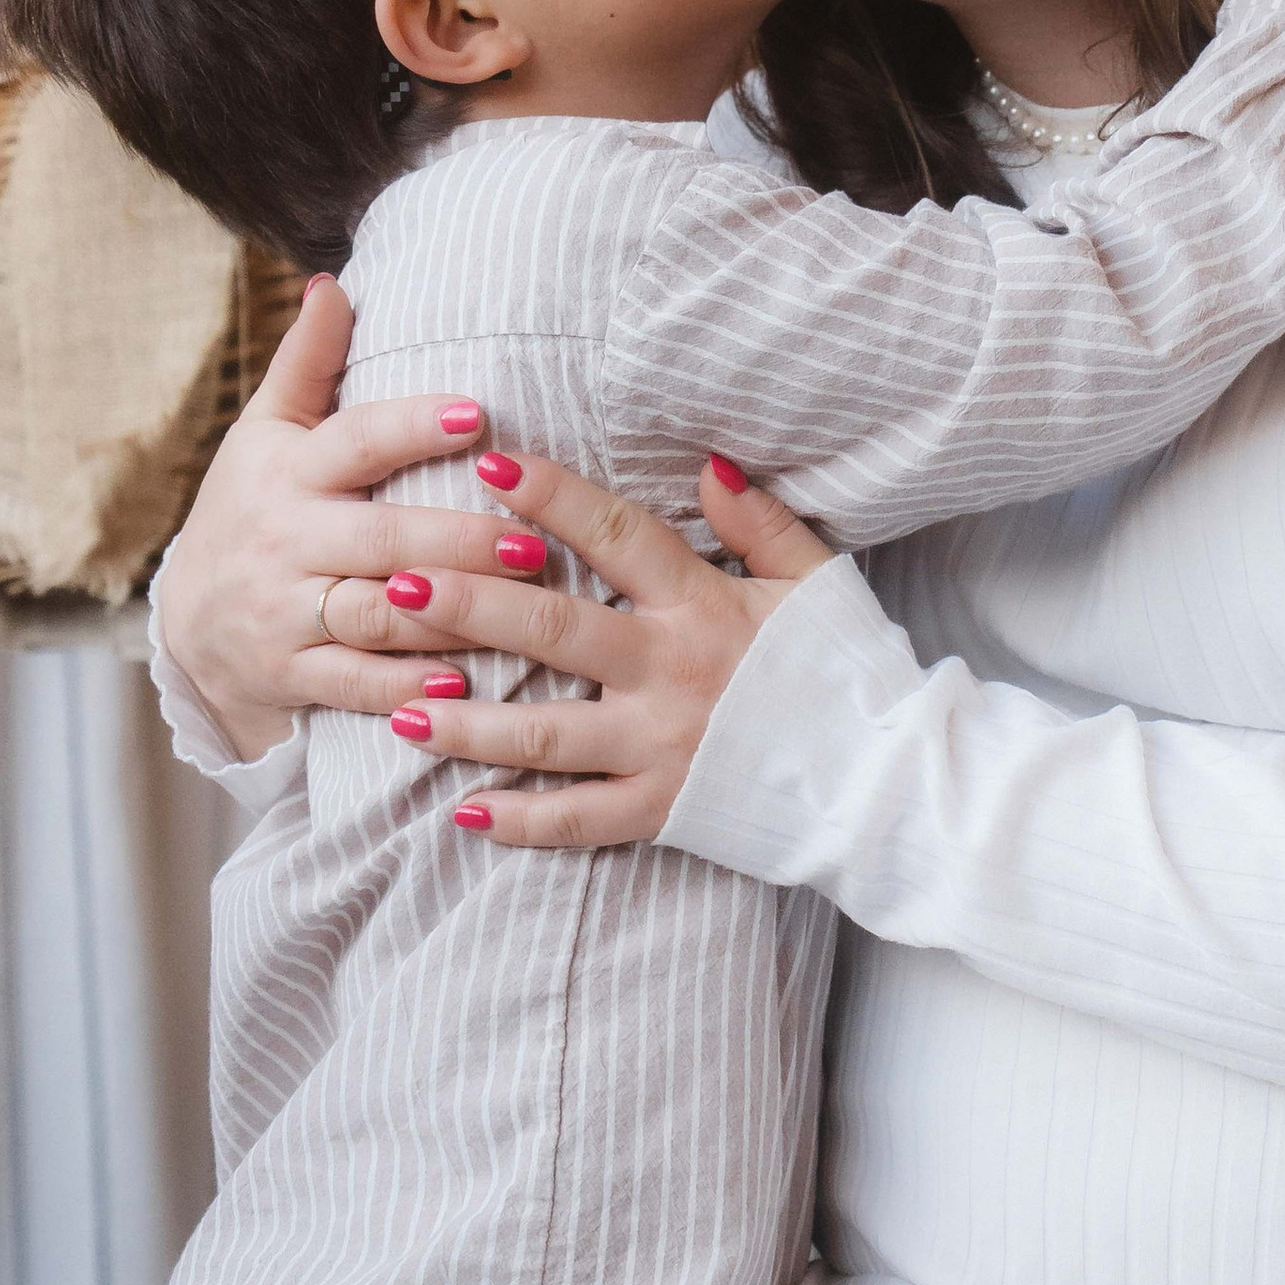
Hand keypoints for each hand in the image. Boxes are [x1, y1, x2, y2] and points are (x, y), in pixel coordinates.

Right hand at [154, 277, 525, 757]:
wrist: (188, 626)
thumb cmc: (252, 508)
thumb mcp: (265, 433)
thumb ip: (306, 362)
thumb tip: (333, 281)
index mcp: (288, 472)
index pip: (354, 442)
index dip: (412, 426)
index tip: (478, 413)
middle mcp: (287, 541)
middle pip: (380, 538)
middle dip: (457, 540)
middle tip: (533, 539)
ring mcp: (287, 612)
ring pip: (376, 614)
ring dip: (450, 615)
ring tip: (521, 606)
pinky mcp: (293, 673)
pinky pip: (354, 683)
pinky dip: (405, 688)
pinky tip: (462, 686)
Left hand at [385, 456, 832, 848]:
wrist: (888, 781)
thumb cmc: (850, 671)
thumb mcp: (815, 581)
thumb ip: (761, 521)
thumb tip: (709, 462)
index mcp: (703, 605)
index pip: (616, 536)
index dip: (552, 495)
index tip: (488, 463)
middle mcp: (671, 672)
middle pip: (551, 630)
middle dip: (466, 605)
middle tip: (396, 584)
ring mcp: (662, 747)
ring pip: (542, 734)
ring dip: (465, 721)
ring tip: (398, 706)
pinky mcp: (663, 811)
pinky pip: (577, 821)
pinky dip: (518, 821)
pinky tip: (461, 812)